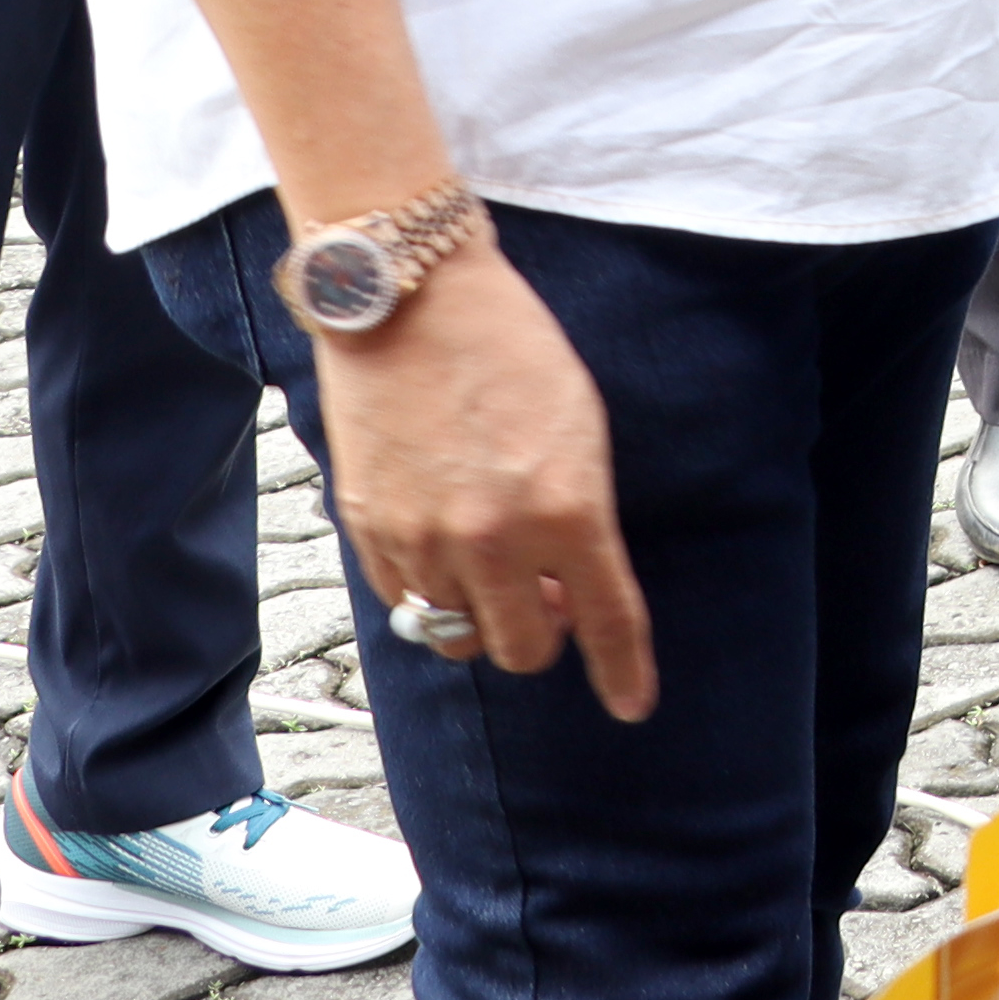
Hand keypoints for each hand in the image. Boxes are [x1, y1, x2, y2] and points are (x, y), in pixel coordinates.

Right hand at [322, 242, 656, 721]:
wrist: (410, 296)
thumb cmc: (508, 346)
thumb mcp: (580, 425)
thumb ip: (579, 515)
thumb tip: (568, 587)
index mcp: (565, 509)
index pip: (607, 620)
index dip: (623, 672)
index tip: (632, 703)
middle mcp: (492, 541)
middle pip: (524, 650)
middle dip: (544, 633)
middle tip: (549, 592)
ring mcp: (422, 541)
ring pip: (457, 635)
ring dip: (482, 611)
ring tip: (491, 556)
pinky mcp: (367, 532)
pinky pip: (403, 603)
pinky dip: (429, 591)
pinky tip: (442, 541)